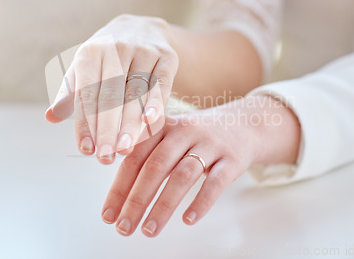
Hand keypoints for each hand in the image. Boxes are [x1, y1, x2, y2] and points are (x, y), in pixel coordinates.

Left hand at [45, 14, 178, 163]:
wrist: (142, 28)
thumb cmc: (107, 57)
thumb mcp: (85, 68)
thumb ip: (70, 94)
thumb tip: (51, 117)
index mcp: (90, 52)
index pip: (86, 94)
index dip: (85, 124)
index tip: (86, 150)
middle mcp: (116, 48)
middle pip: (110, 96)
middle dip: (107, 130)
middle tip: (105, 158)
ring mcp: (143, 51)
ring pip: (135, 93)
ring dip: (130, 124)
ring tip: (123, 149)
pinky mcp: (166, 57)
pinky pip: (160, 84)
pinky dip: (155, 104)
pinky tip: (149, 122)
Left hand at [100, 96, 300, 236]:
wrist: (245, 124)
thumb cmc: (199, 136)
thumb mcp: (172, 134)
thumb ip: (146, 153)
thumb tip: (119, 192)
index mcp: (163, 126)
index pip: (135, 157)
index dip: (119, 187)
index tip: (108, 214)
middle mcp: (184, 131)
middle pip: (156, 166)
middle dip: (136, 200)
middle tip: (124, 226)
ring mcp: (209, 144)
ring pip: (183, 176)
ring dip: (163, 205)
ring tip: (150, 230)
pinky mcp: (232, 159)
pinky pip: (215, 182)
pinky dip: (201, 202)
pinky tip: (188, 220)